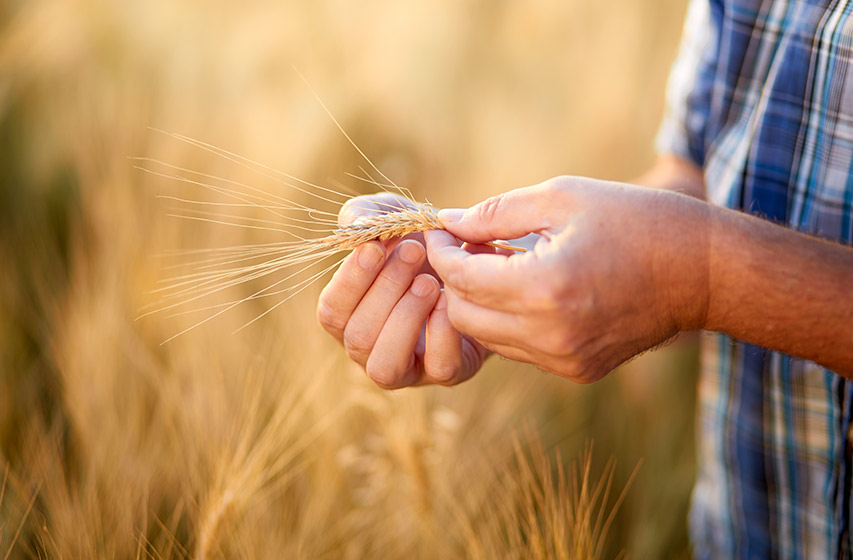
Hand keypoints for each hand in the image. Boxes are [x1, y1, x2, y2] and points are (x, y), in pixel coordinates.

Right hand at [316, 193, 488, 388]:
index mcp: (350, 316)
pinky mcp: (448, 371)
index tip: (376, 247)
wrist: (476, 259)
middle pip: (357, 337)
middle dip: (385, 291)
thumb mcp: (393, 218)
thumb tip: (358, 227)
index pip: (331, 312)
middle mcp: (372, 349)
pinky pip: (439, 368)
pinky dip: (442, 333)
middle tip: (414, 251)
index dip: (350, 280)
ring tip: (429, 281)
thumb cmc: (422, 241)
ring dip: (405, 317)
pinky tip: (449, 299)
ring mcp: (409, 368)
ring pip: (385, 366)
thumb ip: (368, 215)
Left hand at [425, 176, 709, 382]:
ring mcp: (564, 360)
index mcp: (544, 287)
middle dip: (454, 279)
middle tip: (469, 244)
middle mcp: (549, 335)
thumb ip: (495, 212)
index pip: (460, 278)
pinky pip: (518, 349)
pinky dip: (509, 320)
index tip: (441, 230)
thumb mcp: (563, 197)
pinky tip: (526, 287)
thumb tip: (448, 221)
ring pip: (486, 338)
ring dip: (479, 301)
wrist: (703, 272)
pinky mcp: (577, 371)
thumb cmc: (636, 221)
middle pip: (462, 316)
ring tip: (499, 262)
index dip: (441, 251)